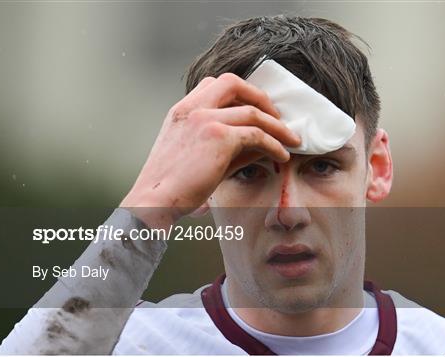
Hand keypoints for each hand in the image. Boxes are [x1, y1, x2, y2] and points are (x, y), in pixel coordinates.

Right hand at [120, 73, 300, 226]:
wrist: (153, 201)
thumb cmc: (173, 186)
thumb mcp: (198, 156)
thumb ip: (227, 145)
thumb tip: (260, 145)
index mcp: (182, 110)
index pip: (214, 85)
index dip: (240, 94)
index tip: (256, 110)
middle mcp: (192, 108)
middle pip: (233, 83)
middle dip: (261, 97)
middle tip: (278, 117)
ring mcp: (204, 118)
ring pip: (252, 111)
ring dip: (277, 125)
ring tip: (291, 140)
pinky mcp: (218, 136)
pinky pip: (256, 134)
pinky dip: (274, 144)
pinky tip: (282, 156)